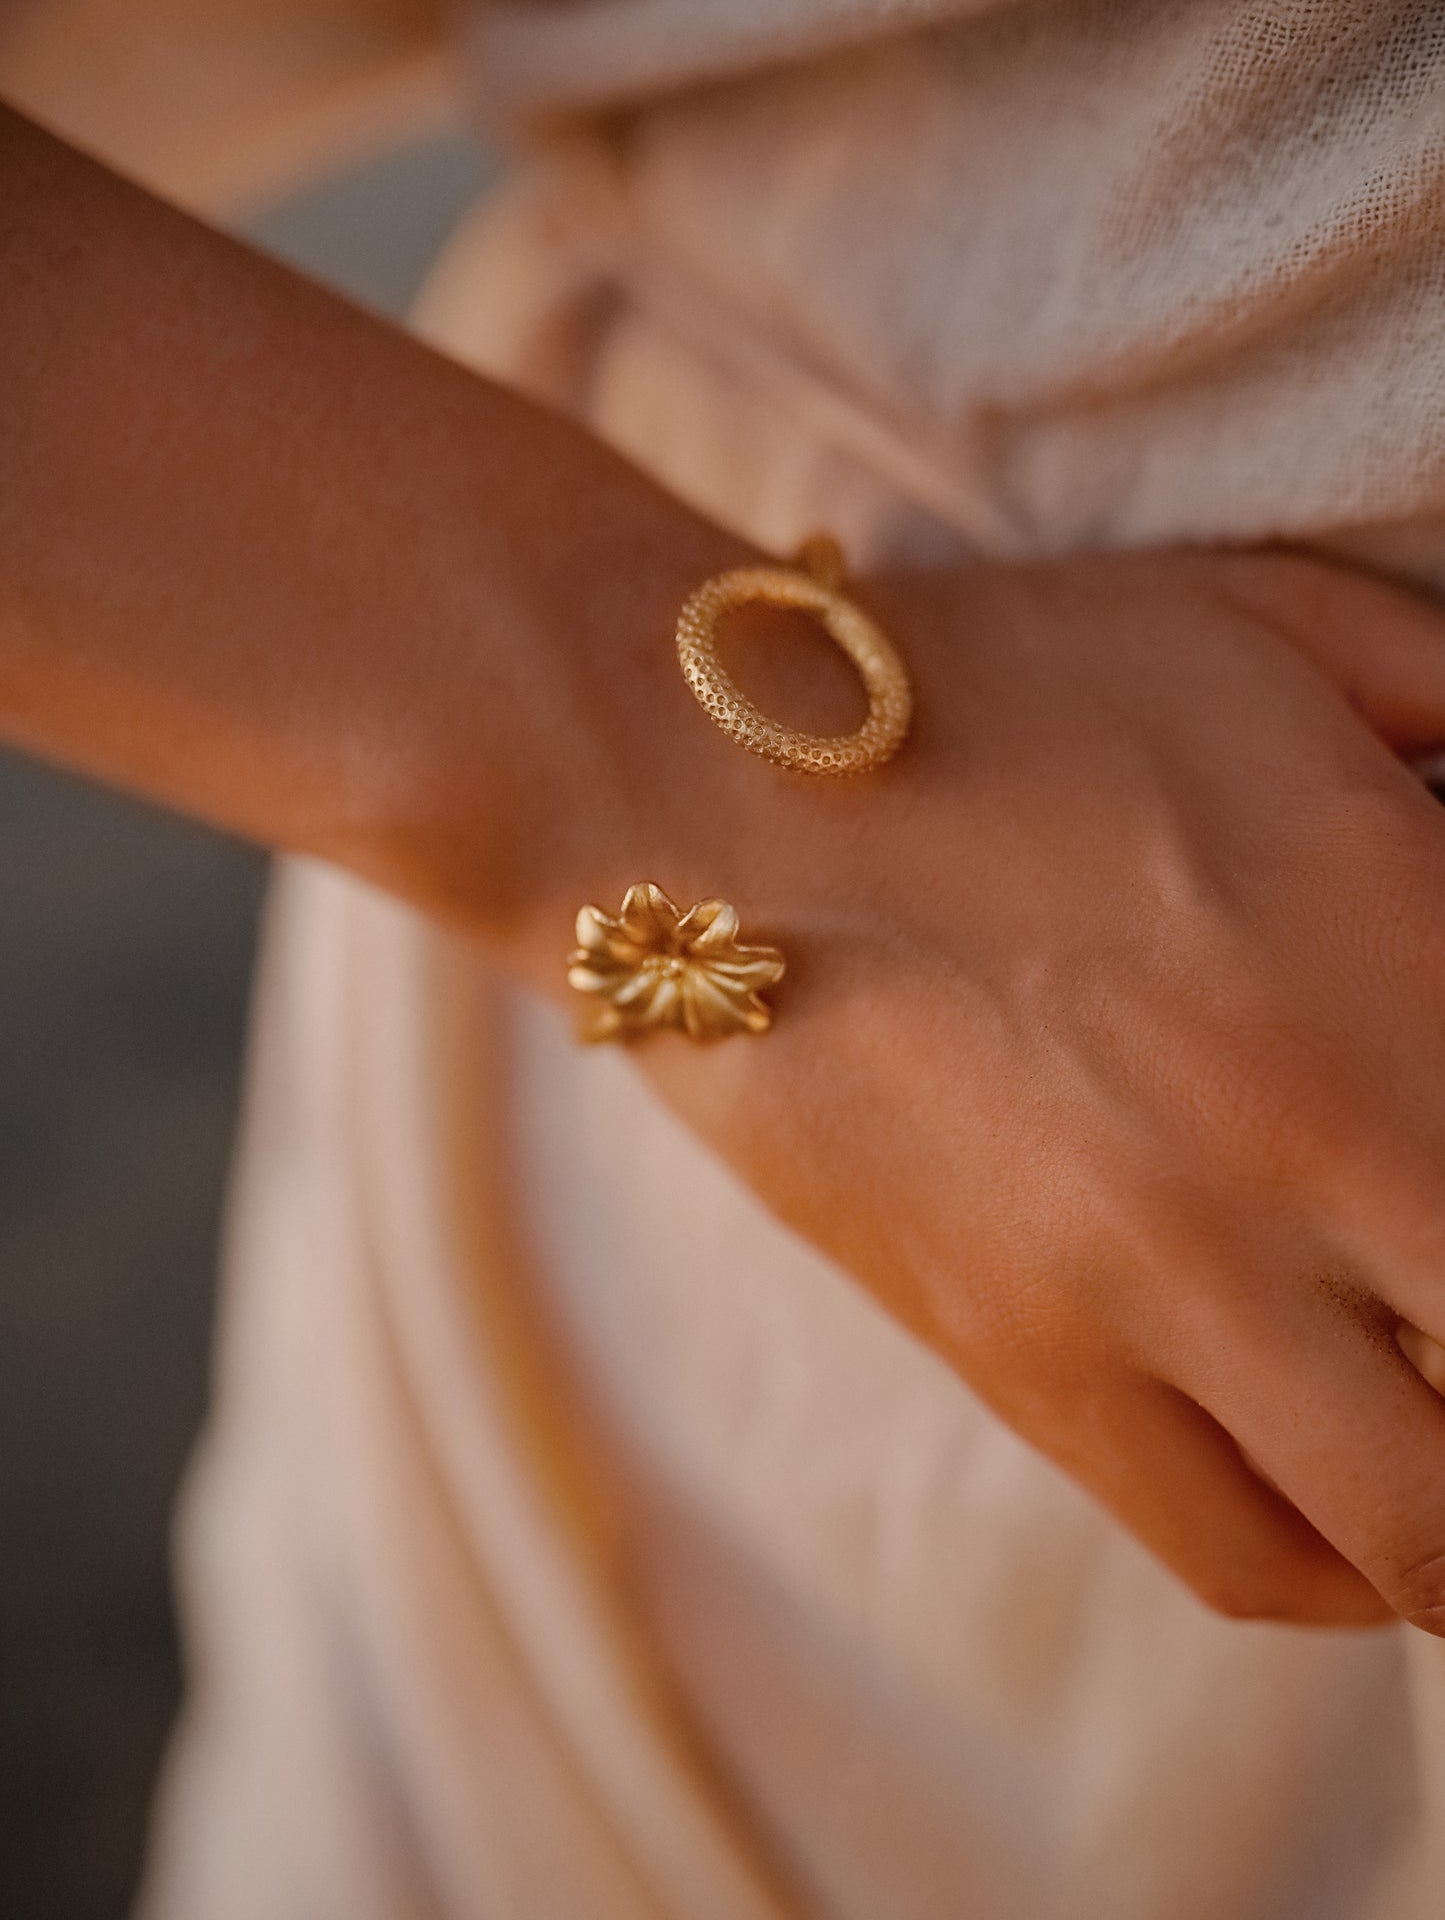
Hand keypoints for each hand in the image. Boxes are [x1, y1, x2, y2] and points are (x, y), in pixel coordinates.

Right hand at [632, 547, 1444, 1630]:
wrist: (694, 791)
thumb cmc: (997, 686)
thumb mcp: (1276, 632)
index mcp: (1405, 955)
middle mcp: (1314, 1154)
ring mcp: (1158, 1285)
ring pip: (1424, 1533)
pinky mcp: (1023, 1360)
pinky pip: (1238, 1548)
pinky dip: (1346, 1572)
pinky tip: (1361, 1513)